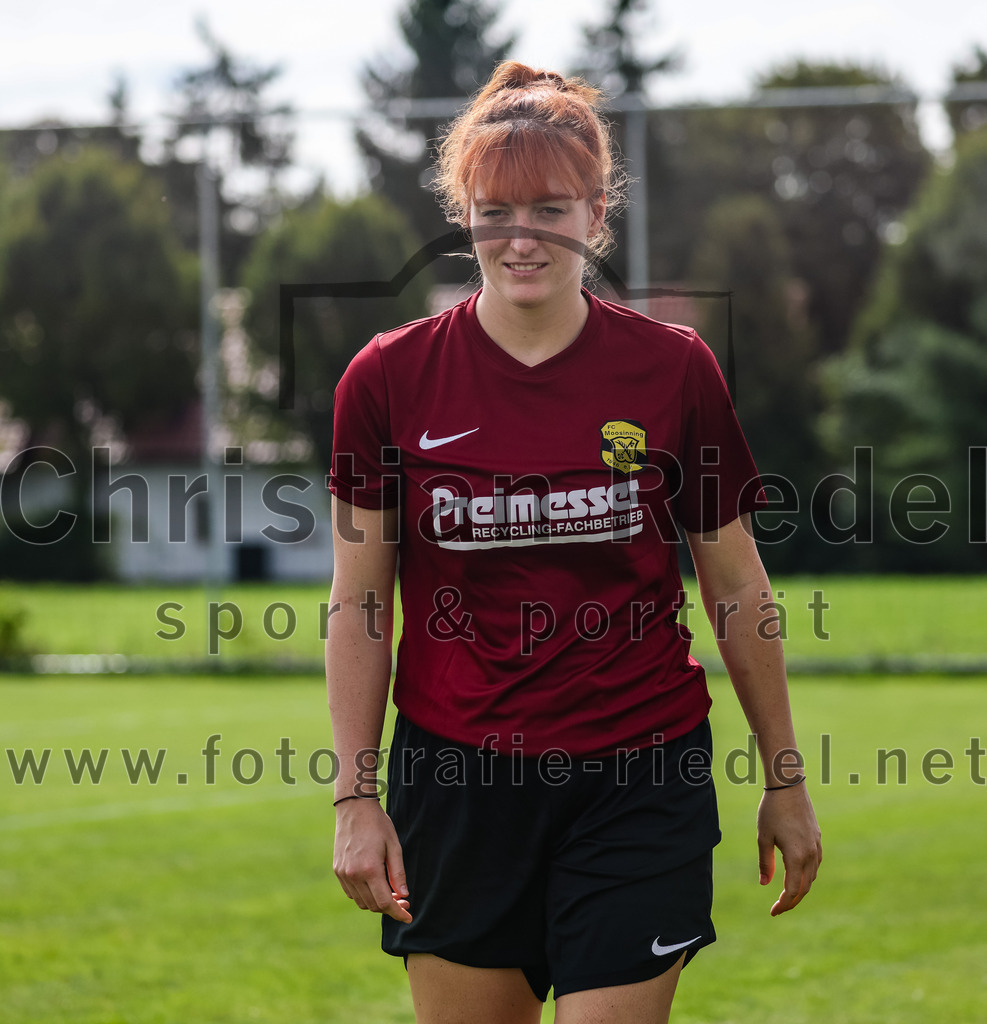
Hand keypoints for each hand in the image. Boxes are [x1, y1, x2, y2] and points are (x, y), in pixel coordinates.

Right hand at [333, 798, 411, 922]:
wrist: (354, 808)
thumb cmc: (378, 824)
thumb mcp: (394, 846)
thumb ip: (398, 873)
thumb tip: (403, 895)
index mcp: (369, 870)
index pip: (384, 903)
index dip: (397, 913)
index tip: (408, 917)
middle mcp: (353, 875)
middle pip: (372, 905)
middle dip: (389, 907)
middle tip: (403, 900)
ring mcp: (343, 874)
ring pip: (361, 902)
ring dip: (376, 902)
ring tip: (389, 892)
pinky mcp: (337, 870)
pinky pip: (351, 892)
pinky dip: (363, 895)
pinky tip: (374, 885)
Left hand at [756, 784, 821, 915]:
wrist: (789, 787)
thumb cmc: (772, 810)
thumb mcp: (763, 837)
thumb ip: (765, 862)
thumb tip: (765, 884)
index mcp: (796, 857)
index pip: (793, 890)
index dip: (784, 904)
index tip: (773, 912)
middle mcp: (810, 855)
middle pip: (805, 887)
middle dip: (792, 900)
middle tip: (778, 908)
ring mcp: (816, 847)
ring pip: (812, 877)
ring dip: (801, 889)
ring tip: (787, 895)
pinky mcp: (818, 839)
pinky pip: (815, 864)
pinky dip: (807, 875)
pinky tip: (797, 875)